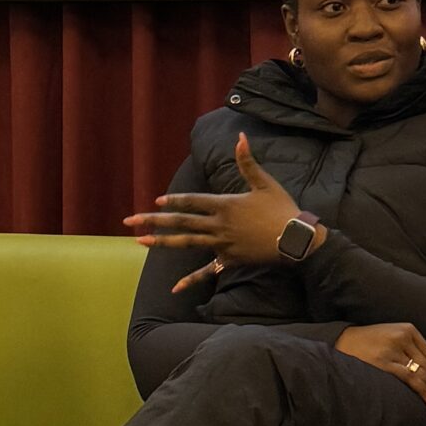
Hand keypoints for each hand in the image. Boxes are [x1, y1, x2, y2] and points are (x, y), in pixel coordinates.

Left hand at [124, 135, 317, 293]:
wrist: (296, 240)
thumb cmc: (281, 208)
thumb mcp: (264, 182)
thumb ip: (247, 161)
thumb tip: (240, 137)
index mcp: (224, 205)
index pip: (193, 202)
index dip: (174, 201)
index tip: (157, 202)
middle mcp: (218, 225)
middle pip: (181, 222)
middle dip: (153, 221)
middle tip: (129, 220)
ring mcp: (222, 245)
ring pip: (186, 243)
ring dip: (162, 242)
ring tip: (140, 241)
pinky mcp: (229, 261)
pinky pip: (207, 272)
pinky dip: (191, 280)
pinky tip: (176, 288)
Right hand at [334, 322, 425, 425]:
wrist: (338, 343)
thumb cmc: (368, 348)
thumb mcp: (396, 347)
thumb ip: (420, 361)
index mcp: (409, 331)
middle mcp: (404, 337)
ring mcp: (394, 348)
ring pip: (424, 375)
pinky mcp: (384, 361)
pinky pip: (410, 379)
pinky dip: (423, 392)